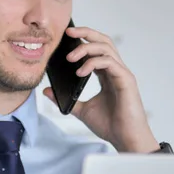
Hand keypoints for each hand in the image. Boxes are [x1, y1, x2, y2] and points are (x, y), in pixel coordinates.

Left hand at [43, 26, 159, 152]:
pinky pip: (109, 62)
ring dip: (86, 48)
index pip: (96, 48)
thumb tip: (47, 91)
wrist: (126, 140)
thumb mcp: (82, 110)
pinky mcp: (126, 80)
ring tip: (70, 57)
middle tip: (68, 33)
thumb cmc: (110, 125)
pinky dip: (93, 63)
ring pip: (106, 47)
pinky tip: (80, 72)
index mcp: (107, 74)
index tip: (66, 37)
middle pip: (103, 41)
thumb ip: (66, 100)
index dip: (83, 39)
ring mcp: (122, 74)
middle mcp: (116, 70)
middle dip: (86, 32)